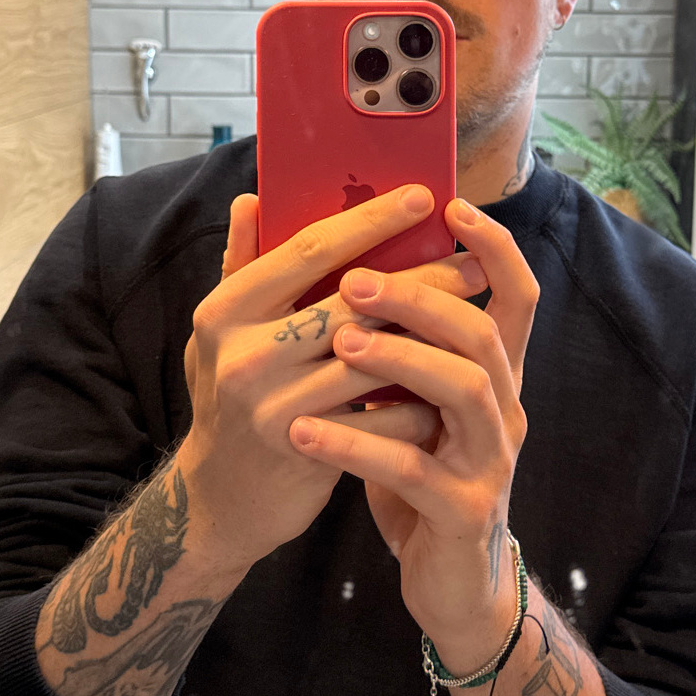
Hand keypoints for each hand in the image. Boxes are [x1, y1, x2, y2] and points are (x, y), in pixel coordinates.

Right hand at [177, 186, 486, 578]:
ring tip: (476, 315)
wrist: (219, 498)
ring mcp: (274, 405)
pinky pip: (378, 415)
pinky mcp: (306, 449)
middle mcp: (244, 354)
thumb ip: (240, 264)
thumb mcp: (219, 330)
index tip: (423, 197)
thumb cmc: (230, 395)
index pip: (308, 250)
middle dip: (419, 277)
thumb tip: (254, 197)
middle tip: (472, 259)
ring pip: (373, 357)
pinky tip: (454, 377)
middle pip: (351, 301)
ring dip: (430, 335)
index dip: (369, 220)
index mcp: (226, 309)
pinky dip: (420, 395)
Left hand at [287, 199, 538, 673]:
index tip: (452, 206)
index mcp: (494, 375)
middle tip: (354, 280)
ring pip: (463, 390)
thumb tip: (343, 258)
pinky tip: (305, 432)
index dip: (494, 249)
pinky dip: (358, 444)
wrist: (450, 583)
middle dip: (421, 297)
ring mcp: (490, 461)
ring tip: (339, 343)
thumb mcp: (408, 403)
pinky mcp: (462, 511)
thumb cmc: (419, 475)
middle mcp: (505, 409)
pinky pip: (413, 468)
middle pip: (483, 333)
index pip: (517, 296)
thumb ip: (390, 339)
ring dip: (400, 359)